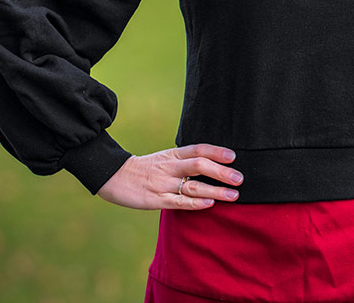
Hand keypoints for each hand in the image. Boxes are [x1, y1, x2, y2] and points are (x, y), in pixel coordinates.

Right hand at [97, 144, 241, 210]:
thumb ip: (185, 160)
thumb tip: (212, 164)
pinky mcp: (156, 200)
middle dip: (221, 172)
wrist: (114, 176)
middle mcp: (170, 167)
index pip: (198, 149)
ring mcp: (163, 183)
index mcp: (172, 154)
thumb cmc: (145, 168)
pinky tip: (210, 204)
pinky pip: (179, 202)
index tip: (234, 157)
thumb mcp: (165, 158)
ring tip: (234, 195)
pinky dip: (196, 203)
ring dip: (215, 190)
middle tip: (239, 178)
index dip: (216, 152)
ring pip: (193, 185)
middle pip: (199, 165)